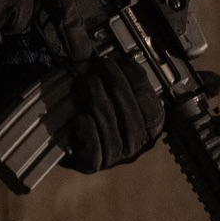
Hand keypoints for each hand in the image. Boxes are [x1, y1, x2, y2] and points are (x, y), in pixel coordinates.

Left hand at [61, 54, 164, 172]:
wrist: (67, 131)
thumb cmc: (97, 104)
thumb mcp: (115, 89)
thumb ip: (124, 77)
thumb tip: (124, 56)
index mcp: (148, 128)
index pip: (152, 108)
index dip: (138, 82)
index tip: (123, 61)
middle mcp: (135, 145)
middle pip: (131, 116)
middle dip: (115, 84)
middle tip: (100, 65)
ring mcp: (114, 157)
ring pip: (111, 130)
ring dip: (97, 101)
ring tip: (85, 81)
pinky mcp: (91, 164)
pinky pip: (92, 152)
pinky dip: (87, 133)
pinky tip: (80, 117)